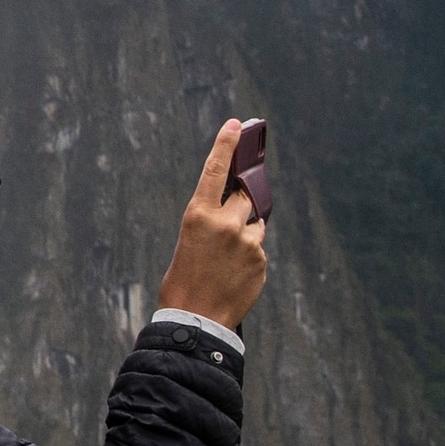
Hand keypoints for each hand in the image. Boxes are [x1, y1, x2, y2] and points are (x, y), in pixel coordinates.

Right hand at [158, 120, 269, 328]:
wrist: (196, 320)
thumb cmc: (183, 281)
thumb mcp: (189, 241)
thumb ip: (212, 222)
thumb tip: (236, 212)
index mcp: (198, 215)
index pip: (215, 170)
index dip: (226, 145)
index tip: (236, 125)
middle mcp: (225, 223)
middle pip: (244, 196)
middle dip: (240, 203)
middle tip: (229, 219)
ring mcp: (247, 242)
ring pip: (254, 224)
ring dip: (245, 233)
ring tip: (225, 260)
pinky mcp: (261, 261)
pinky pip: (259, 249)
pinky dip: (249, 257)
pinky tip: (233, 275)